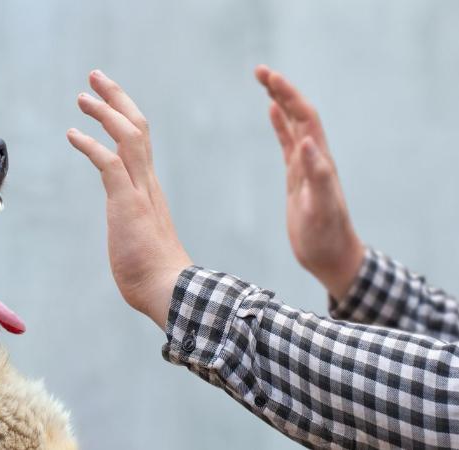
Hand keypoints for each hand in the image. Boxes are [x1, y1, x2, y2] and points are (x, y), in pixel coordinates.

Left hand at [67, 70, 192, 328]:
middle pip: (137, 126)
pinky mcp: (127, 204)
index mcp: (149, 188)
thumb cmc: (153, 274)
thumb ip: (132, 226)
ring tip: (82, 96)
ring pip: (128, 136)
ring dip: (105, 112)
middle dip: (116, 98)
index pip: (140, 141)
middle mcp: (147, 183)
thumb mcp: (138, 239)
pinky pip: (109, 164)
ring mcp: (139, 192)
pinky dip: (91, 145)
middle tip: (95, 78)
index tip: (107, 100)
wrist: (169, 291)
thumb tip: (128, 233)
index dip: (123, 115)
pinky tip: (72, 134)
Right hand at [255, 65, 363, 299]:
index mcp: (319, 160)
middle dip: (281, 90)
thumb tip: (306, 141)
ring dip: (280, 101)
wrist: (330, 256)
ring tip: (264, 82)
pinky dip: (280, 125)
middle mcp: (314, 157)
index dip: (288, 95)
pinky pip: (287, 143)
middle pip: (298, 113)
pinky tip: (272, 113)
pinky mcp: (297, 177)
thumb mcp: (321, 208)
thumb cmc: (326, 236)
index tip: (269, 77)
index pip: (304, 118)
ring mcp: (305, 166)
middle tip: (259, 70)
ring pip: (293, 124)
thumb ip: (317, 175)